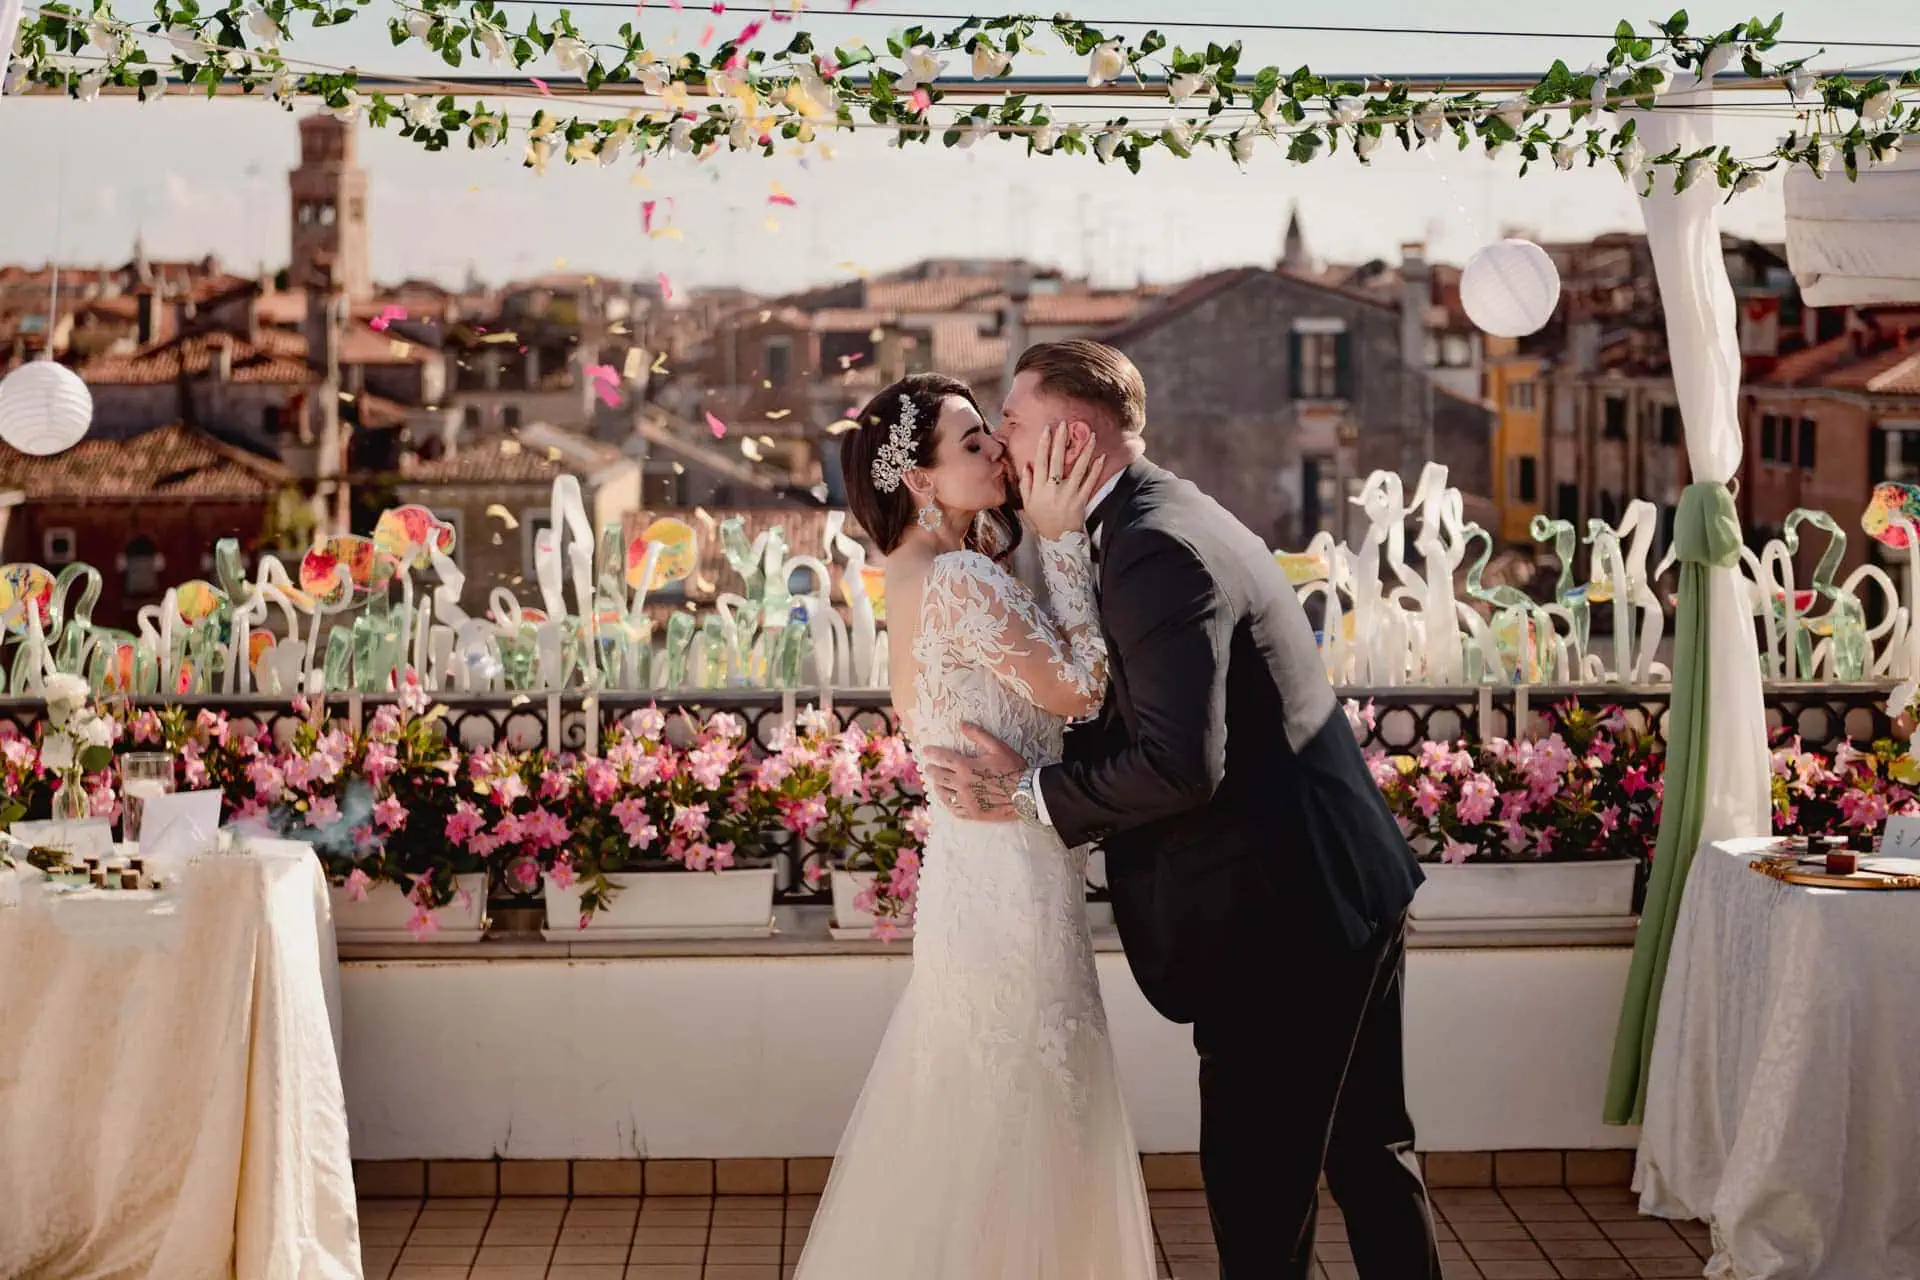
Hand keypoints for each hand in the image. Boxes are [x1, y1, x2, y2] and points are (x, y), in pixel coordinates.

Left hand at [919, 724, 1029, 822]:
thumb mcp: (998, 747)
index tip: (926, 751)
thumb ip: (978, 735)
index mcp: (966, 766)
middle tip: (929, 767)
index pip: (942, 758)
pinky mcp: (972, 813)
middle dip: (931, 770)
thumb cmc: (1013, 769)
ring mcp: (966, 801)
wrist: (1026, 795)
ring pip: (943, 793)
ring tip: (935, 782)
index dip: (932, 753)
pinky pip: (953, 809)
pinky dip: (946, 802)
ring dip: (937, 785)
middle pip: (938, 776)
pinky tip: (946, 799)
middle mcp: (962, 784)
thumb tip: (962, 724)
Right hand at [1018, 420, 1107, 541]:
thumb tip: (1026, 465)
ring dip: (1084, 451)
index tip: (1047, 429)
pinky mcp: (1081, 500)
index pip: (1041, 461)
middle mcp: (1053, 489)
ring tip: (1090, 436)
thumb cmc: (1041, 520)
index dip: (1044, 444)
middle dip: (1061, 441)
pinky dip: (1096, 470)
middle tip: (1065, 424)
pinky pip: (1090, 482)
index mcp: (1039, 488)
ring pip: (1077, 469)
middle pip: (1057, 460)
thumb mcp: (1027, 504)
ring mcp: (1068, 494)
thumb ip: (1026, 484)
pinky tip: (1101, 457)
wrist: (1057, 539)